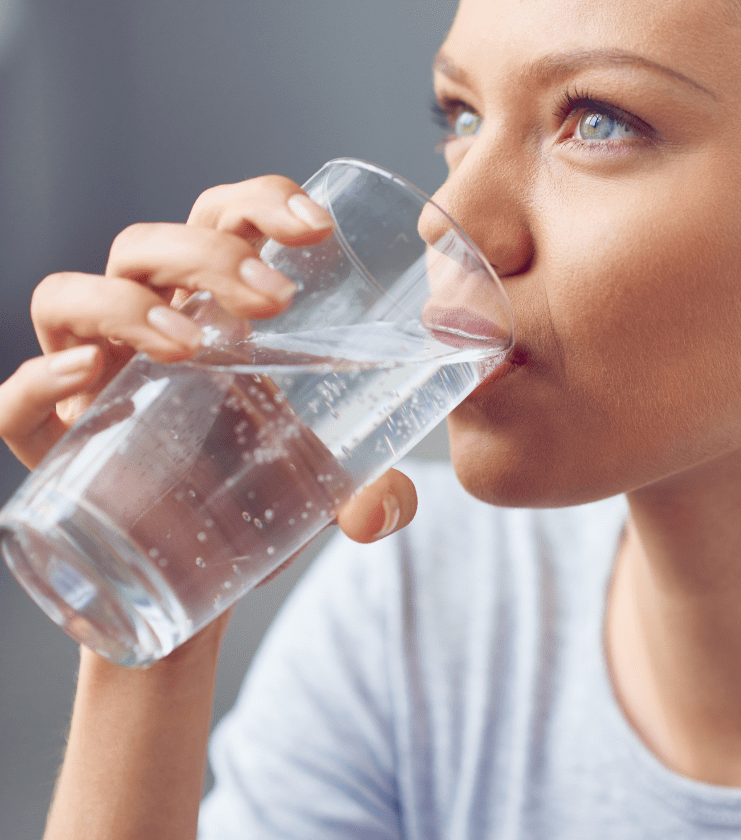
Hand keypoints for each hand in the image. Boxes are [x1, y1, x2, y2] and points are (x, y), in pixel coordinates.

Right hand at [0, 174, 415, 545]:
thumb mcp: (325, 488)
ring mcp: (89, 381)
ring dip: (125, 304)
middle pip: (148, 247)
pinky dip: (37, 383)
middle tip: (275, 301)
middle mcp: (142, 330)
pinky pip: (15, 401)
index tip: (316, 226)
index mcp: (213, 313)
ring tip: (189, 345)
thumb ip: (373, 494)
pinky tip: (88, 379)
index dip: (259, 203)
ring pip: (68, 297)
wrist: (196, 584)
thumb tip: (385, 509)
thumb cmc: (255, 502)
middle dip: (209, 254)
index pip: (222, 223)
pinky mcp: (52, 446)